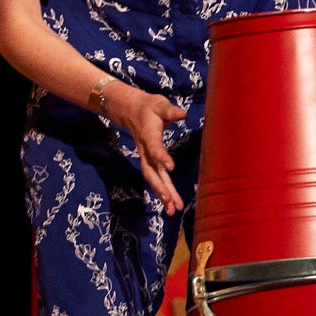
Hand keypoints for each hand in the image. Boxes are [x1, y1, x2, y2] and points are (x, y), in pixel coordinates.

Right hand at [110, 84, 188, 212]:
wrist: (133, 111)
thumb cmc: (150, 107)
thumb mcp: (160, 104)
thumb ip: (170, 111)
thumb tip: (182, 114)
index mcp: (148, 136)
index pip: (154, 149)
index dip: (161, 157)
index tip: (171, 167)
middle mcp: (146, 151)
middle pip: (151, 172)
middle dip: (160, 187)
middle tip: (170, 201)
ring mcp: (147, 158)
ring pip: (154, 179)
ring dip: (163, 195)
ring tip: (173, 210)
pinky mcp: (151, 162)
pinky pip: (156, 179)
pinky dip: (163, 192)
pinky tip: (172, 205)